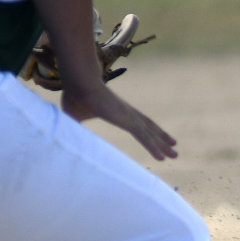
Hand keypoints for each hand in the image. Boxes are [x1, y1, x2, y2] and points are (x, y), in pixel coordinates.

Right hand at [62, 84, 177, 160]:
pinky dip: (153, 148)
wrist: (79, 82)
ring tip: (175, 154)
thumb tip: (64, 135)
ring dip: (162, 145)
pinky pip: (144, 138)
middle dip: (161, 137)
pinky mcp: (127, 120)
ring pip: (150, 134)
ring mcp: (129, 116)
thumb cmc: (76, 95)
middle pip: (149, 127)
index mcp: (118, 111)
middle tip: (174, 146)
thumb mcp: (74, 115)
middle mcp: (128, 113)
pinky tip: (161, 158)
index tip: (155, 137)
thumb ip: (75, 125)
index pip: (137, 122)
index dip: (147, 129)